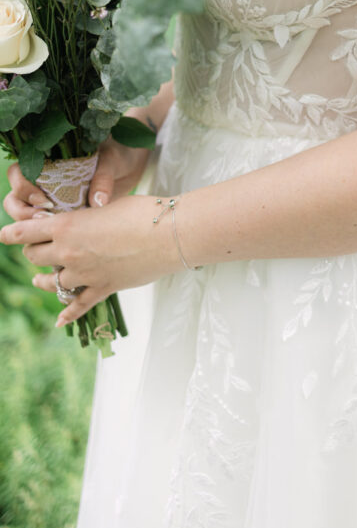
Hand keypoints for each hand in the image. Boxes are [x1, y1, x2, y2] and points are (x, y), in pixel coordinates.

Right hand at [2, 135, 149, 222]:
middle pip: (16, 199)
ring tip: (53, 234)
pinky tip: (67, 243)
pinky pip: (52, 228)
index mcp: (48, 160)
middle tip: (44, 220)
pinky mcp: (69, 214)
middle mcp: (46, 180)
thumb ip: (102, 177)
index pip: (19, 174)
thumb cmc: (120, 151)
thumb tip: (97, 202)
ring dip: (33, 228)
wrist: (135, 160)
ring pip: (28, 217)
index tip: (43, 199)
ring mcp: (55, 198)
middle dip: (23, 213)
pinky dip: (54, 236)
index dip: (23, 188)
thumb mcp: (112, 159)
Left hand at [2, 135, 150, 304]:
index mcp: (66, 226)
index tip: (5, 234)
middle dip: (33, 251)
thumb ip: (85, 217)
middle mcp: (69, 252)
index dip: (11, 233)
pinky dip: (67, 314)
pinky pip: (79, 305)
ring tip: (39, 279)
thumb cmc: (142, 211)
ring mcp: (85, 274)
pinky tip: (59, 321)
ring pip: (52, 282)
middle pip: (34, 257)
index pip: (24, 232)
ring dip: (44, 280)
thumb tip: (78, 223)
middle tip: (37, 247)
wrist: (169, 235)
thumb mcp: (106, 206)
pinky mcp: (103, 288)